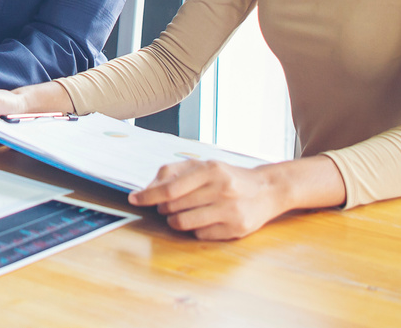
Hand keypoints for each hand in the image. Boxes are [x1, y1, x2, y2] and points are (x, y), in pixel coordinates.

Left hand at [129, 160, 285, 239]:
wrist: (266, 189)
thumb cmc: (226, 177)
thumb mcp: (202, 166)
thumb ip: (173, 172)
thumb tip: (148, 188)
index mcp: (210, 170)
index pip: (170, 188)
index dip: (148, 195)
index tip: (134, 199)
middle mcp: (221, 189)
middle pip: (173, 206)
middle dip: (163, 208)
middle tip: (167, 206)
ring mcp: (230, 210)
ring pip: (183, 223)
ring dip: (174, 220)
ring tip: (180, 214)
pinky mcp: (236, 229)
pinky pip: (200, 235)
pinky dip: (194, 230)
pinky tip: (202, 220)